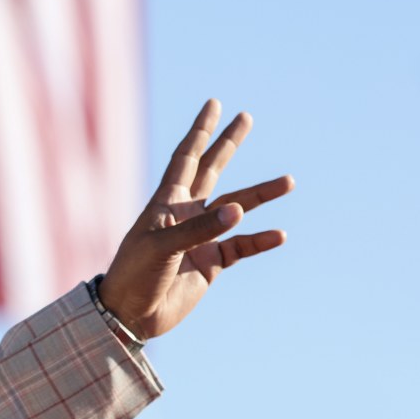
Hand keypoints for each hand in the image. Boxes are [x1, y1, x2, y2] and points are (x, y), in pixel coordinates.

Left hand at [97, 99, 293, 339]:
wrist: (131, 314)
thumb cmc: (134, 273)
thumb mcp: (161, 247)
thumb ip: (200, 230)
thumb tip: (239, 210)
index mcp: (167, 201)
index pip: (186, 157)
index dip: (200, 131)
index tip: (214, 104)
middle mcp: (186, 213)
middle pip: (213, 169)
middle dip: (228, 144)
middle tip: (246, 117)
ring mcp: (200, 238)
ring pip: (236, 209)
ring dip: (260, 195)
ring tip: (288, 181)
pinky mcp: (211, 264)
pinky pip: (241, 247)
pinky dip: (260, 240)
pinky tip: (279, 234)